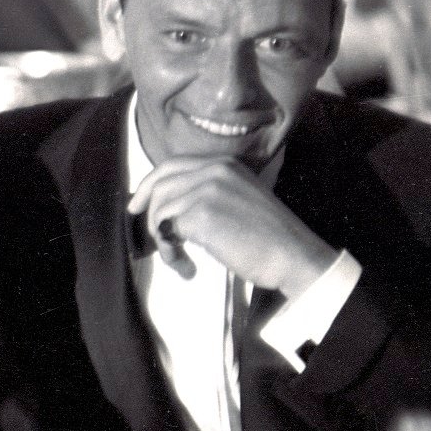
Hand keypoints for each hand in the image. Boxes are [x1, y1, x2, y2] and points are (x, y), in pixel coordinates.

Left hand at [128, 157, 337, 298]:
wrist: (293, 255)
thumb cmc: (268, 237)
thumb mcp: (239, 198)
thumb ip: (208, 193)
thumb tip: (170, 205)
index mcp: (223, 164)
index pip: (171, 166)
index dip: (148, 186)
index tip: (137, 206)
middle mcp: (214, 170)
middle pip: (159, 186)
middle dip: (150, 216)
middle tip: (157, 240)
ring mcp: (206, 189)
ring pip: (159, 210)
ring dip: (162, 241)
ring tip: (180, 260)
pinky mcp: (201, 213)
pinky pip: (166, 231)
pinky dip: (170, 253)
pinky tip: (187, 266)